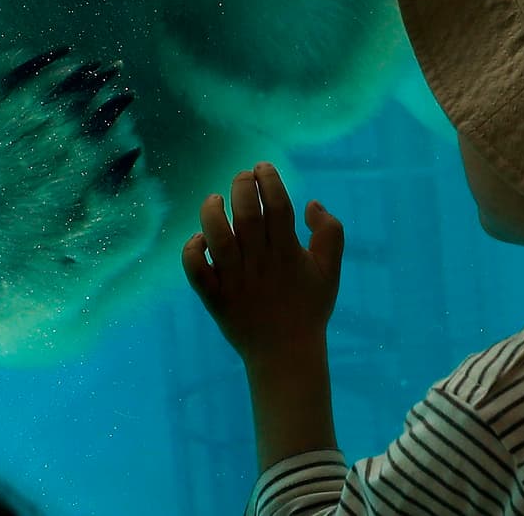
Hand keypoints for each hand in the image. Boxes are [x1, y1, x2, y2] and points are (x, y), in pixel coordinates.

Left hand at [182, 162, 344, 370]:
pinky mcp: (215, 298)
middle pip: (247, 215)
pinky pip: (196, 271)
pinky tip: (200, 239)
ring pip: (217, 238)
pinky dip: (192, 250)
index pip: (278, 205)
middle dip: (242, 186)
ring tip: (215, 199)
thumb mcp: (331, 271)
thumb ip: (331, 232)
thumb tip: (311, 202)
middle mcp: (260, 264)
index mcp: (288, 254)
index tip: (263, 168)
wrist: (286, 355)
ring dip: (212, 212)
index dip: (269, 180)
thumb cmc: (309, 308)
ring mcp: (235, 281)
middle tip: (242, 177)